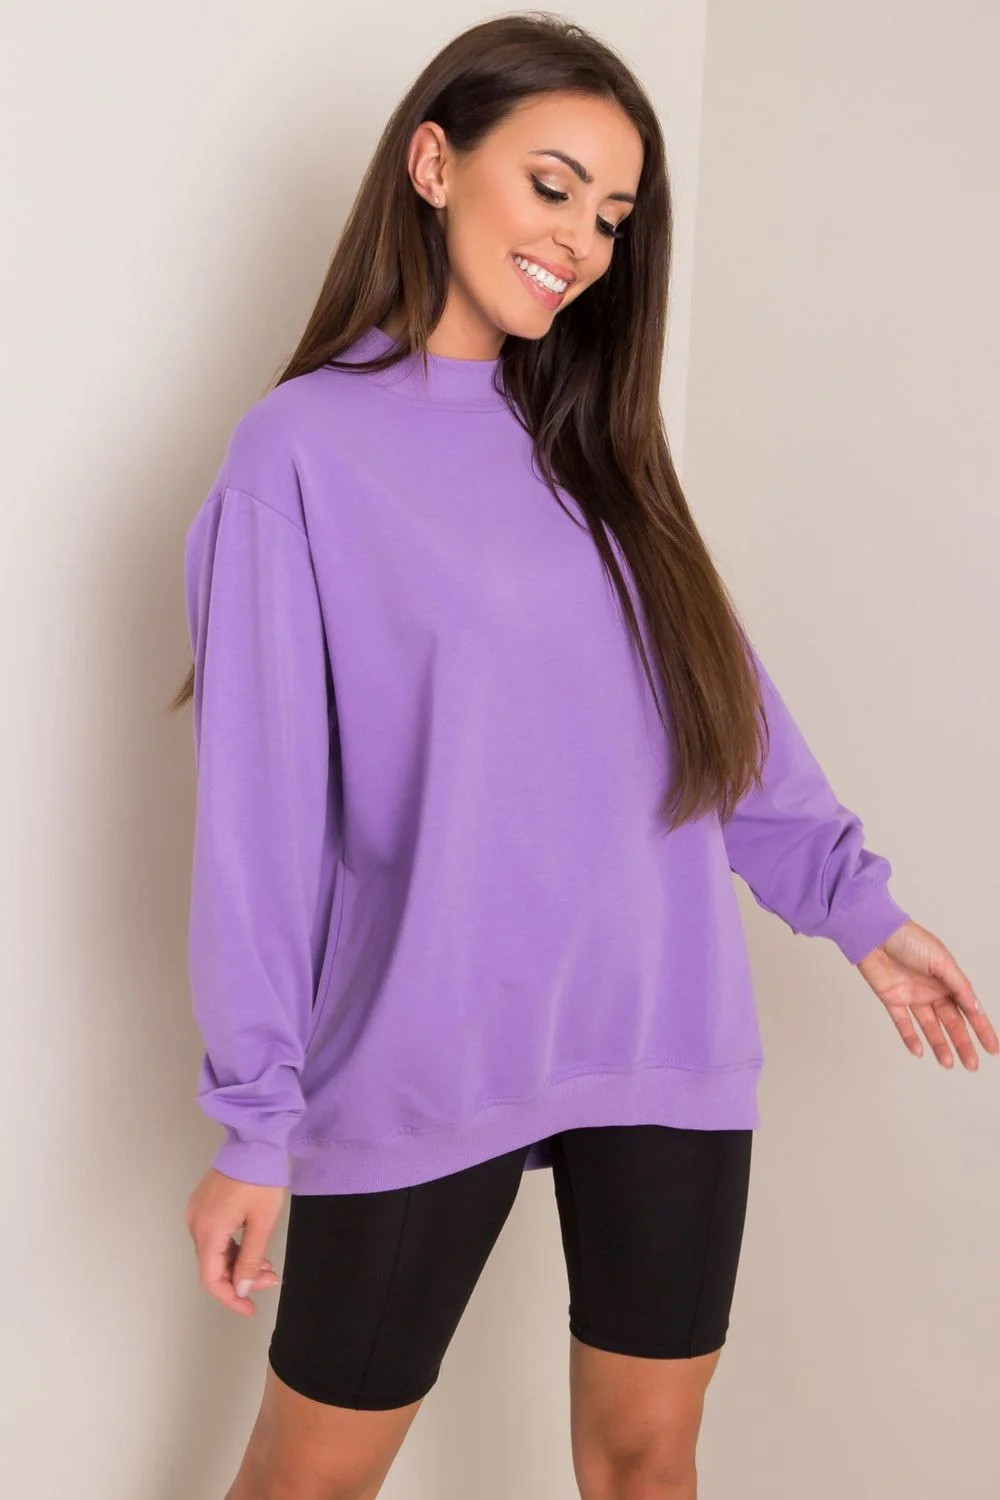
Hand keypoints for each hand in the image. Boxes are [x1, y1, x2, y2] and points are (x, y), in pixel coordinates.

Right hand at [185, 1167, 285, 1317]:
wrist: (254, 1139)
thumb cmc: (260, 1179)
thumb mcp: (262, 1222)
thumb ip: (250, 1258)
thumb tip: (240, 1288)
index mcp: (208, 1230)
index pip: (211, 1279)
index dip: (230, 1299)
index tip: (250, 1309)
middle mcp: (195, 1224)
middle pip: (213, 1266)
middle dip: (241, 1279)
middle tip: (271, 1278)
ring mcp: (197, 1213)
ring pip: (214, 1253)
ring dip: (238, 1264)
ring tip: (267, 1266)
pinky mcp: (204, 1204)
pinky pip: (215, 1237)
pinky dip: (233, 1248)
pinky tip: (253, 1249)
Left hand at [856, 919, 997, 1069]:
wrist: (873, 933)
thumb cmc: (908, 939)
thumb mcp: (941, 961)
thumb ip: (958, 986)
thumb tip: (975, 1007)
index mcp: (948, 978)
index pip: (969, 1008)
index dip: (982, 1028)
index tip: (992, 1048)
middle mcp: (932, 989)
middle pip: (952, 1022)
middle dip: (963, 1043)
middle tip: (972, 1065)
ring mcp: (912, 995)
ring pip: (930, 1026)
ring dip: (939, 1045)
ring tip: (948, 1064)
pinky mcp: (892, 999)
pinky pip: (903, 1023)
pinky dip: (910, 1037)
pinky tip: (919, 1051)